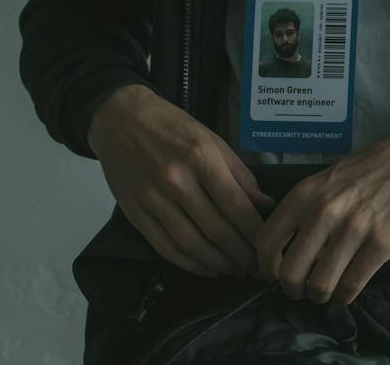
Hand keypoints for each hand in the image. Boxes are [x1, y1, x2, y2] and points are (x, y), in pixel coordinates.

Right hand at [87, 82, 275, 278]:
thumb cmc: (173, 126)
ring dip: (217, 263)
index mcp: (201, 158)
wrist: (120, 119)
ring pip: (189, 243)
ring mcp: (151, 199)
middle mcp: (176, 181)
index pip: (235, 205)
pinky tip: (205, 268)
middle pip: (214, 229)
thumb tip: (265, 204)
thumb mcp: (213, 140)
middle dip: (240, 254)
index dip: (254, 232)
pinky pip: (163, 246)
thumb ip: (239, 174)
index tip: (268, 246)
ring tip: (235, 270)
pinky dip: (187, 263)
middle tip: (256, 268)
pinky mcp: (133, 213)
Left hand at [257, 125, 389, 304]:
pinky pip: (352, 286)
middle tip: (302, 290)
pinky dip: (346, 296)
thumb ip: (305, 209)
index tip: (275, 276)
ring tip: (326, 292)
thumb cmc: (371, 169)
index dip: (266, 269)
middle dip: (293, 290)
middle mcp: (325, 213)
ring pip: (320, 285)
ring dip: (320, 296)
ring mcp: (354, 229)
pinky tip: (348, 290)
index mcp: (305, 195)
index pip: (267, 244)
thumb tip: (287, 250)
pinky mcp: (382, 243)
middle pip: (290, 273)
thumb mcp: (327, 180)